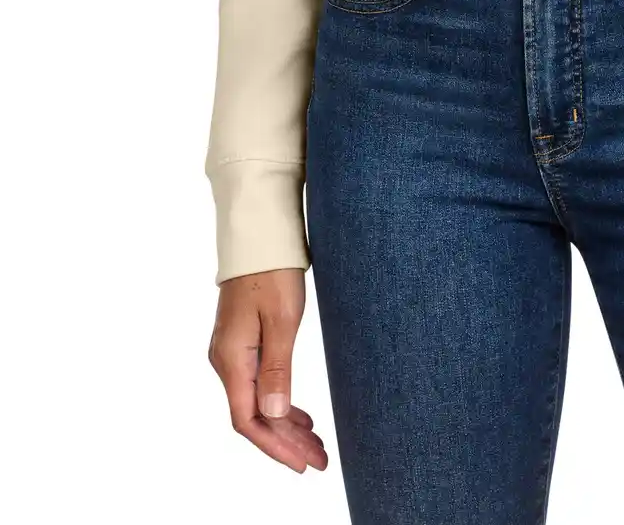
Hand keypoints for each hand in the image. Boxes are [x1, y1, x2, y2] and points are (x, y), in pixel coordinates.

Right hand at [208, 268, 328, 472]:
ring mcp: (232, 352)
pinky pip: (258, 384)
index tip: (303, 464)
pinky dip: (279, 402)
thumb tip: (274, 415)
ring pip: (257, 402)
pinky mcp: (242, 342)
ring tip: (315, 444)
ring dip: (285, 425)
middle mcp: (226, 361)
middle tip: (320, 460)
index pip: (248, 420)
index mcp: (232, 359)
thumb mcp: (281, 319)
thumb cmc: (272, 271)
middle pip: (254, 416)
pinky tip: (298, 415)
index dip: (275, 446)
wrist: (258, 235)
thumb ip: (276, 369)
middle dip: (286, 442)